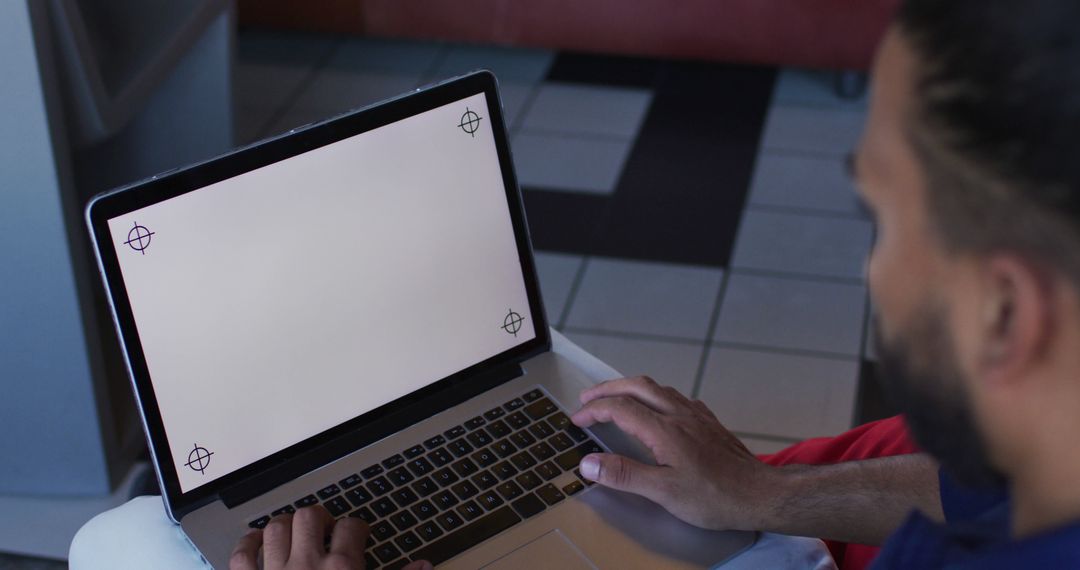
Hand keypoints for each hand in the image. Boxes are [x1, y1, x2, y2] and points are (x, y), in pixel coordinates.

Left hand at [229, 505, 431, 569]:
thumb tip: (423, 567)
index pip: (352, 527)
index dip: (358, 527)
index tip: (359, 534)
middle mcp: (307, 565)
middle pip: (310, 517)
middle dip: (320, 517)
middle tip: (327, 529)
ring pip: (276, 529)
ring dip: (285, 524)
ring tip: (295, 531)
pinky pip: (241, 557)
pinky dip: (247, 545)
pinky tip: (256, 543)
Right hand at [571, 376, 781, 530]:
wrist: (760, 494)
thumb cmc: (715, 497)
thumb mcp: (663, 492)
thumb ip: (625, 475)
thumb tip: (589, 462)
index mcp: (664, 430)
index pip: (619, 408)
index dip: (594, 411)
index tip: (577, 419)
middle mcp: (680, 415)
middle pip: (637, 387)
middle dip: (608, 388)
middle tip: (588, 398)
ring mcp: (697, 416)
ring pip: (658, 388)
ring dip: (631, 388)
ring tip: (616, 397)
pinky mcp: (709, 422)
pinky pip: (677, 397)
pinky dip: (657, 396)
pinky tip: (659, 409)